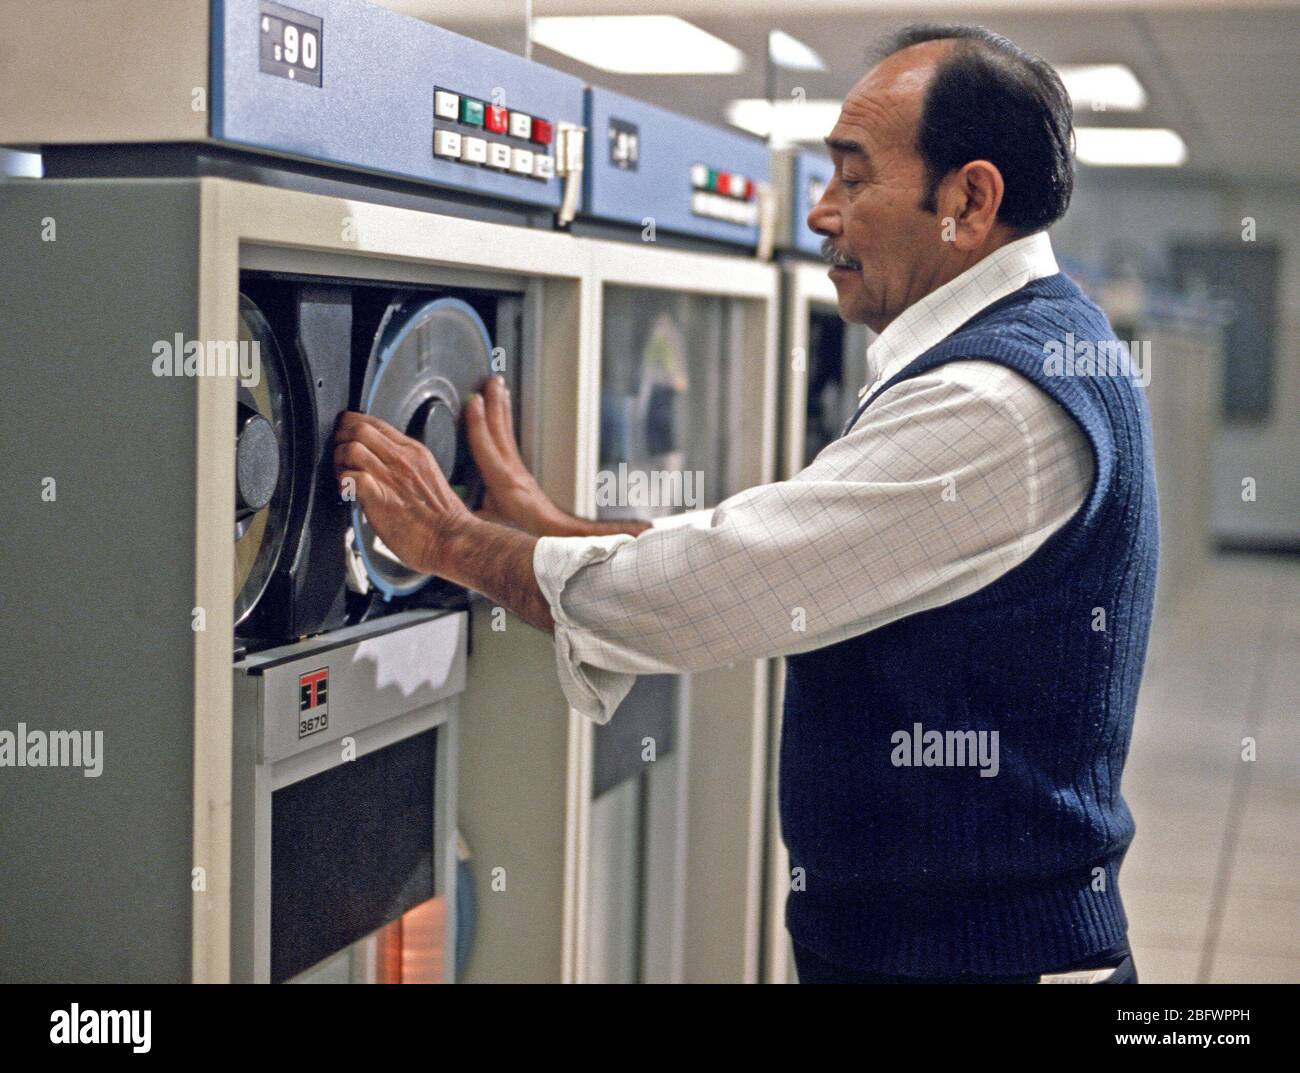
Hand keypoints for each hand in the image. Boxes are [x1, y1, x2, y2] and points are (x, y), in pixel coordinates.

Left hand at [333, 411, 472, 576]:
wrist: (454, 540)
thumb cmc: (444, 519)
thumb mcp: (429, 477)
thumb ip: (406, 468)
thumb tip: (384, 466)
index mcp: (414, 452)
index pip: (376, 423)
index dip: (354, 425)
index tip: (347, 435)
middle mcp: (401, 459)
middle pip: (359, 427)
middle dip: (341, 438)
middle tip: (340, 454)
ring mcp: (390, 477)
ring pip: (351, 448)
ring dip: (339, 460)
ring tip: (342, 474)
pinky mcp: (379, 498)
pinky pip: (351, 477)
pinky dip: (343, 482)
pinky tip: (347, 493)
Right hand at [465, 375, 565, 535]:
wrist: (555, 536)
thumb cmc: (527, 533)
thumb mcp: (494, 528)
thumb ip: (472, 519)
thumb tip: (452, 518)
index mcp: (503, 482)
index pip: (487, 446)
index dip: (478, 423)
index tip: (474, 401)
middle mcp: (511, 470)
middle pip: (500, 429)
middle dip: (495, 403)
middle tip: (492, 380)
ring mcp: (516, 469)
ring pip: (506, 431)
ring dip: (501, 407)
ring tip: (499, 386)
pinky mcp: (519, 472)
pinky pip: (508, 439)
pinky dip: (504, 422)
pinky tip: (502, 414)